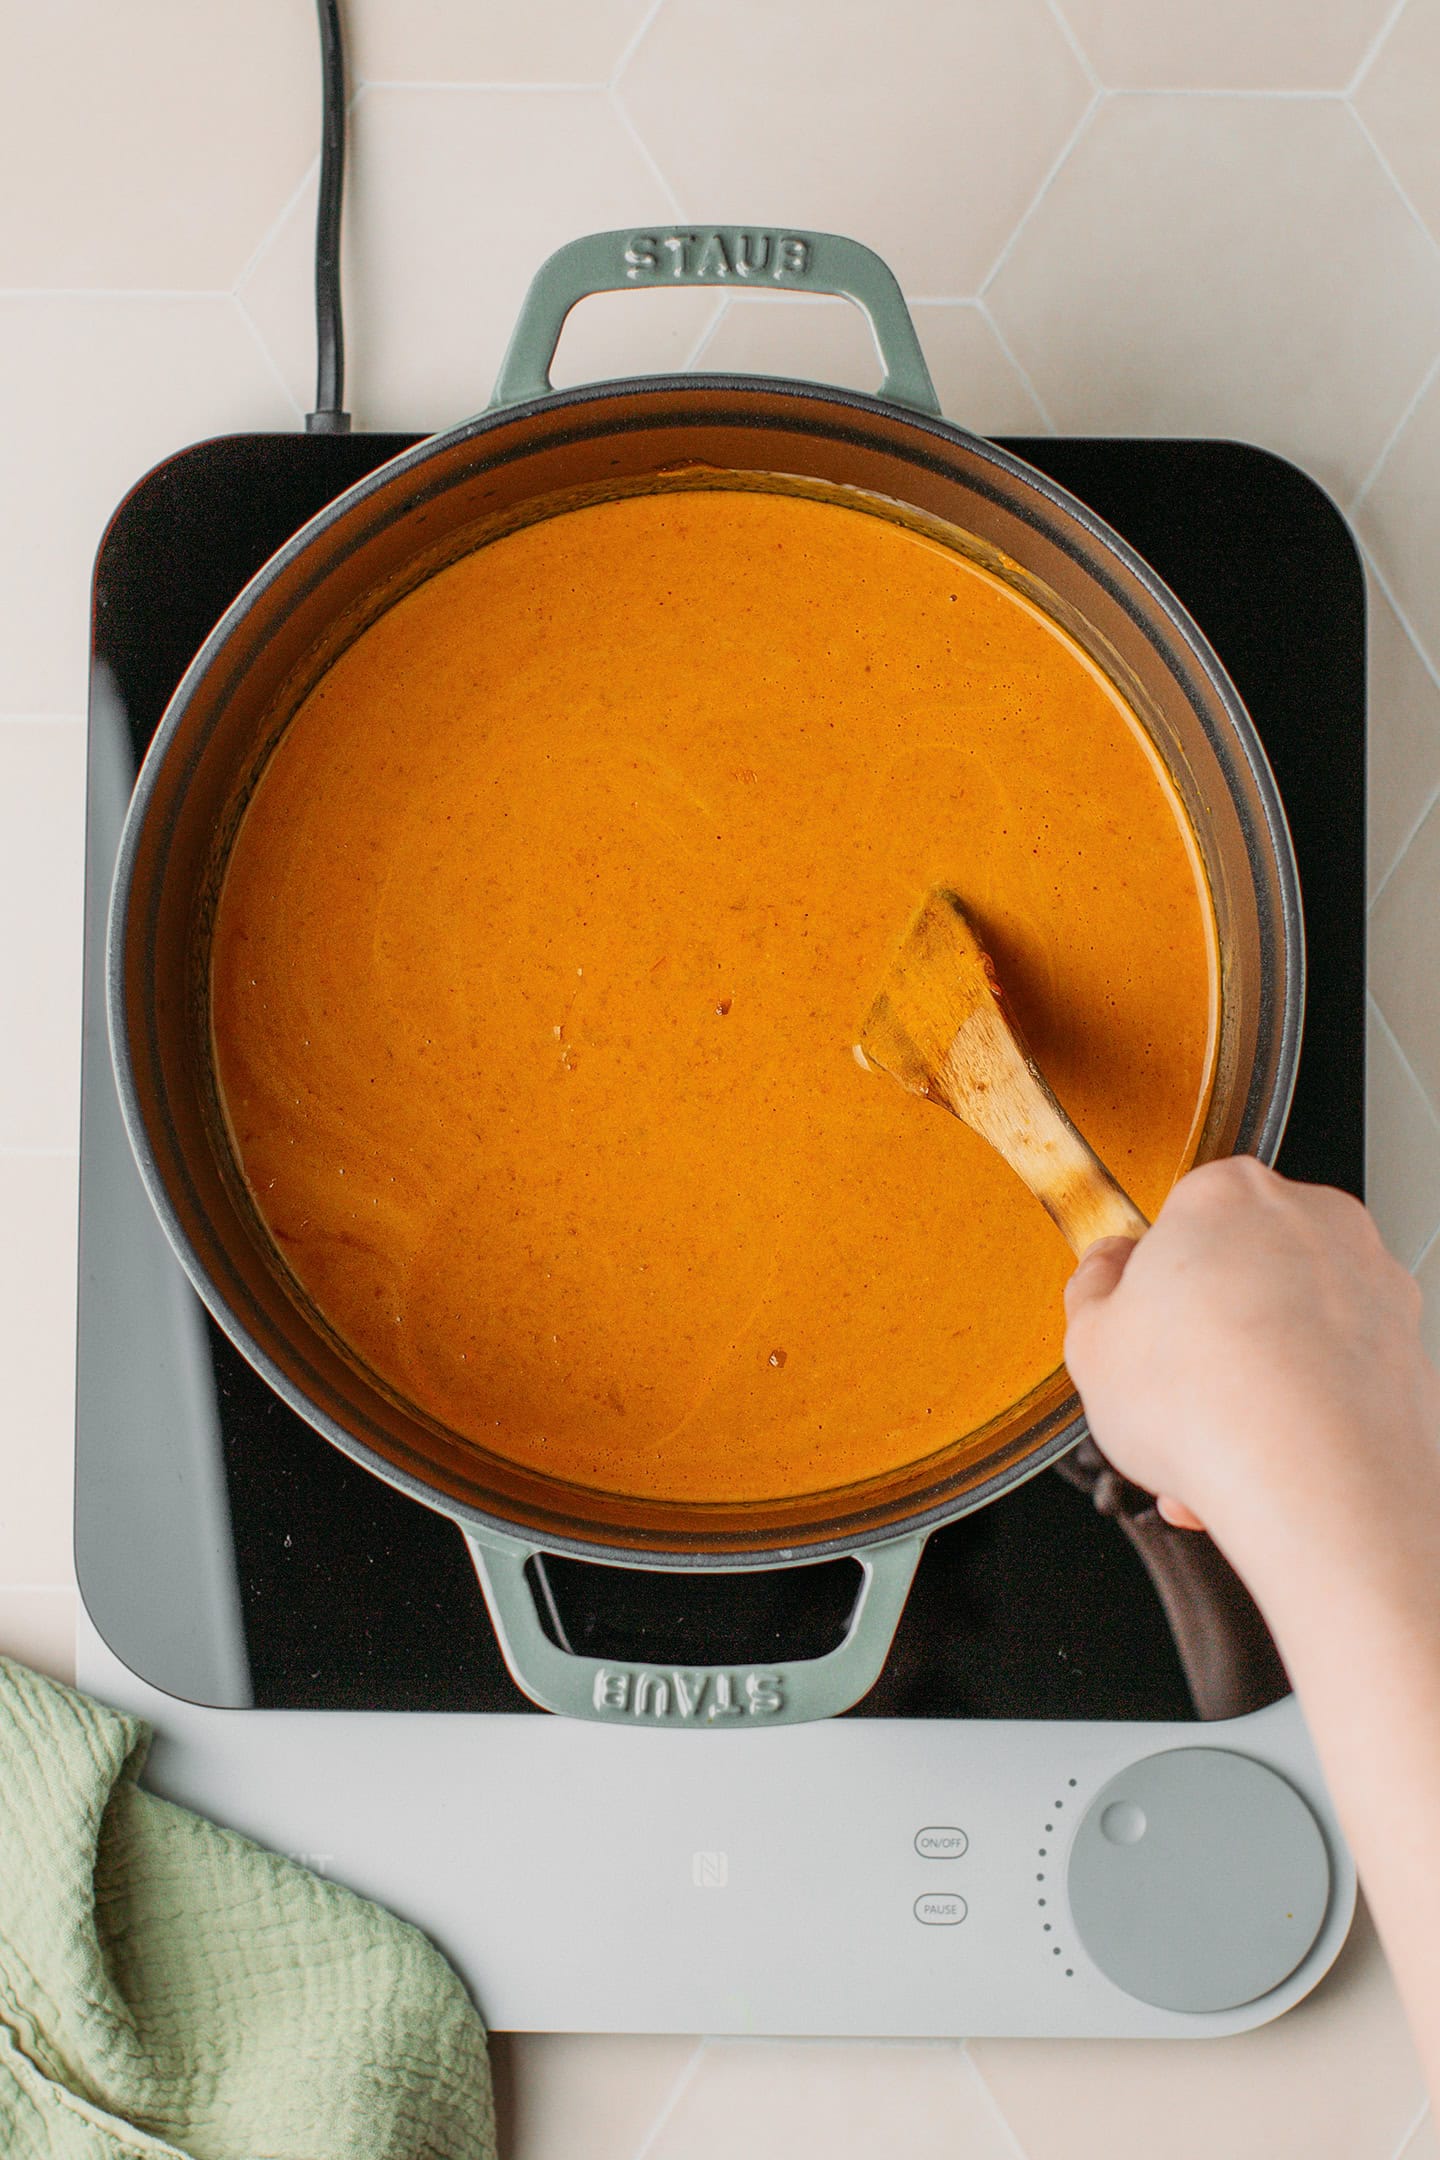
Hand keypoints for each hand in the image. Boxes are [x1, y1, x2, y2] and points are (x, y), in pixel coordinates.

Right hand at [1062, 1157, 1439, 1596]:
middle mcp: (1312, 1221)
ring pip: (1291, 1325)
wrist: (1321, 1489)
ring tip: (1210, 1446)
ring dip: (1250, 1380)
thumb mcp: (1092, 1343)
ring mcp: (1371, 1282)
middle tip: (1170, 1390)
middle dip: (1206, 1334)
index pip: (1178, 1218)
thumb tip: (1104, 1272)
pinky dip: (1304, 1410)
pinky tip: (1262, 1462)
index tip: (1136, 1321)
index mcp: (1227, 1195)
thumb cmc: (1212, 1407)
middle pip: (1242, 1269)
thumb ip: (1092, 1290)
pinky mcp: (1410, 1347)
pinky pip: (1337, 1370)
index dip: (1149, 1282)